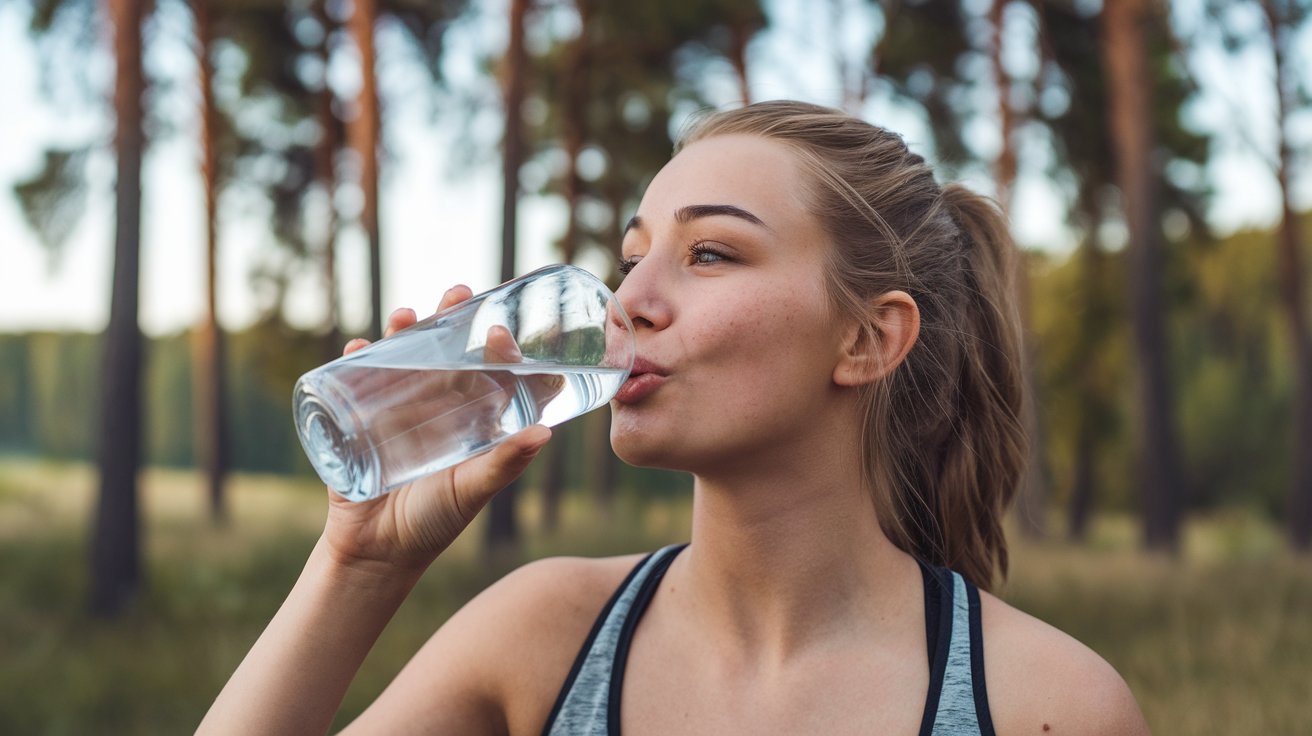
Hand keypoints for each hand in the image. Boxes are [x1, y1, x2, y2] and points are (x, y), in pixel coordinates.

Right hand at [323, 285, 552, 573]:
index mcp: (470, 416)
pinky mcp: (359, 418)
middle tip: (459, 291)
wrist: (378, 552)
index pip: (489, 369)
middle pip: (444, 348)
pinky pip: (356, 379)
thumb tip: (545, 433)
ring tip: (407, 313)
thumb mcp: (474, 489)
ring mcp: (396, 407)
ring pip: (401, 355)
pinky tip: (359, 346)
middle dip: (450, 316)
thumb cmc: (435, 522)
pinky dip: (356, 358)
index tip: (500, 330)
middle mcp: (436, 404)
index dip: (498, 345)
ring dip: (402, 328)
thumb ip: (505, 464)